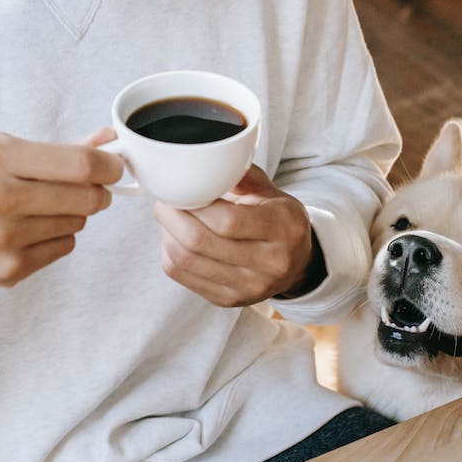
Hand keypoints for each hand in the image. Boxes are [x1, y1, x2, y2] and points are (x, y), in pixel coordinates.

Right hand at [0, 129, 123, 308]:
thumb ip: (54, 149)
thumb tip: (108, 139)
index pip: (80, 164)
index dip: (109, 165)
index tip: (113, 166)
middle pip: (86, 196)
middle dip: (94, 191)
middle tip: (82, 187)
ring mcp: (3, 239)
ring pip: (77, 223)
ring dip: (70, 214)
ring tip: (37, 208)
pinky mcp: (8, 270)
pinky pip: (63, 247)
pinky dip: (56, 237)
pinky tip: (27, 230)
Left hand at [154, 165, 321, 306]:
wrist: (296, 263)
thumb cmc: (279, 221)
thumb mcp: (272, 193)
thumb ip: (243, 175)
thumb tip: (204, 162)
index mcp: (284, 230)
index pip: (228, 221)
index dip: (195, 203)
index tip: (183, 188)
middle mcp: (269, 264)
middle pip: (200, 242)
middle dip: (172, 217)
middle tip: (164, 200)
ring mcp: (248, 287)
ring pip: (186, 260)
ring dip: (166, 234)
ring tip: (167, 216)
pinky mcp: (228, 299)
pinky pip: (182, 276)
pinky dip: (169, 253)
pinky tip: (173, 238)